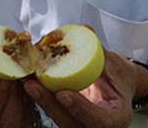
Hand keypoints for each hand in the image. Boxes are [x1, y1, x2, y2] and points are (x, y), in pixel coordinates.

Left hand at [22, 50, 137, 127]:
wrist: (118, 86)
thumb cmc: (120, 78)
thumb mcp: (115, 64)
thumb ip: (99, 50)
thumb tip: (85, 30)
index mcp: (116, 118)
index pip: (99, 120)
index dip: (79, 108)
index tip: (63, 93)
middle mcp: (97, 127)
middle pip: (71, 122)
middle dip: (50, 104)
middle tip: (33, 86)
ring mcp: (81, 125)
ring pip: (59, 118)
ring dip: (41, 100)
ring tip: (27, 81)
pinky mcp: (69, 119)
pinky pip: (54, 111)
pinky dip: (41, 97)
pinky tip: (30, 82)